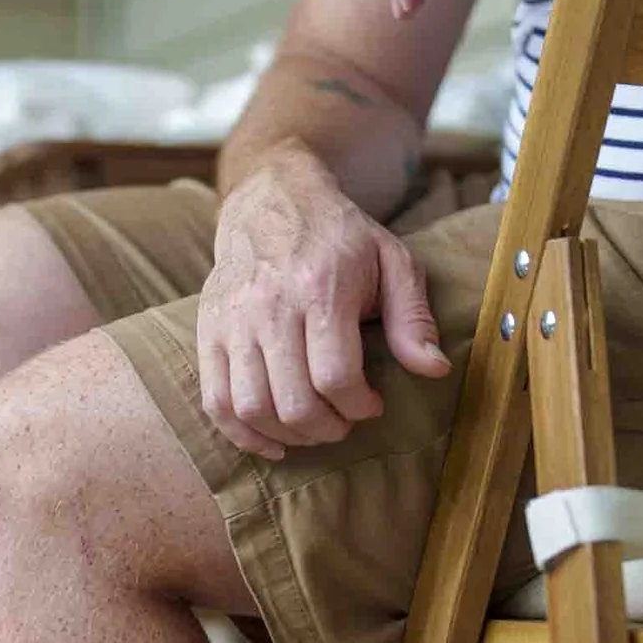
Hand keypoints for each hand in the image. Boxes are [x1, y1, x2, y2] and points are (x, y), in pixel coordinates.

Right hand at [198, 146, 448, 460]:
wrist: (271, 200)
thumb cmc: (339, 238)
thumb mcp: (392, 261)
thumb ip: (414, 317)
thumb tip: (434, 370)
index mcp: (320, 288)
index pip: (335, 377)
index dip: (359, 406)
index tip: (372, 404)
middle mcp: (269, 306)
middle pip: (293, 402)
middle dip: (327, 428)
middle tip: (345, 421)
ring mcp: (232, 322)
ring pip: (252, 408)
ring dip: (289, 436)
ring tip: (314, 428)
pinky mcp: (207, 333)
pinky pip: (215, 402)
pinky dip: (242, 434)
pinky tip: (273, 442)